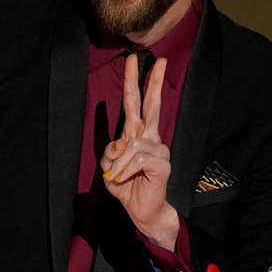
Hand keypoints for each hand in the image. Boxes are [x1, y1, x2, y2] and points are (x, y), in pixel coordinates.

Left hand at [103, 54, 178, 248]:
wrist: (142, 211)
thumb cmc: (127, 187)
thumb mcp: (108, 168)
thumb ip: (109, 152)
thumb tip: (120, 144)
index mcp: (137, 135)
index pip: (136, 104)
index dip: (135, 82)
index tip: (135, 60)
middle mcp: (150, 138)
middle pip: (150, 105)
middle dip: (151, 82)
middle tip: (156, 60)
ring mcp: (159, 150)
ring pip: (132, 143)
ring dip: (118, 163)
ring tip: (117, 177)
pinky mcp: (163, 164)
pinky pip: (137, 158)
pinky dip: (125, 170)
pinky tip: (124, 179)